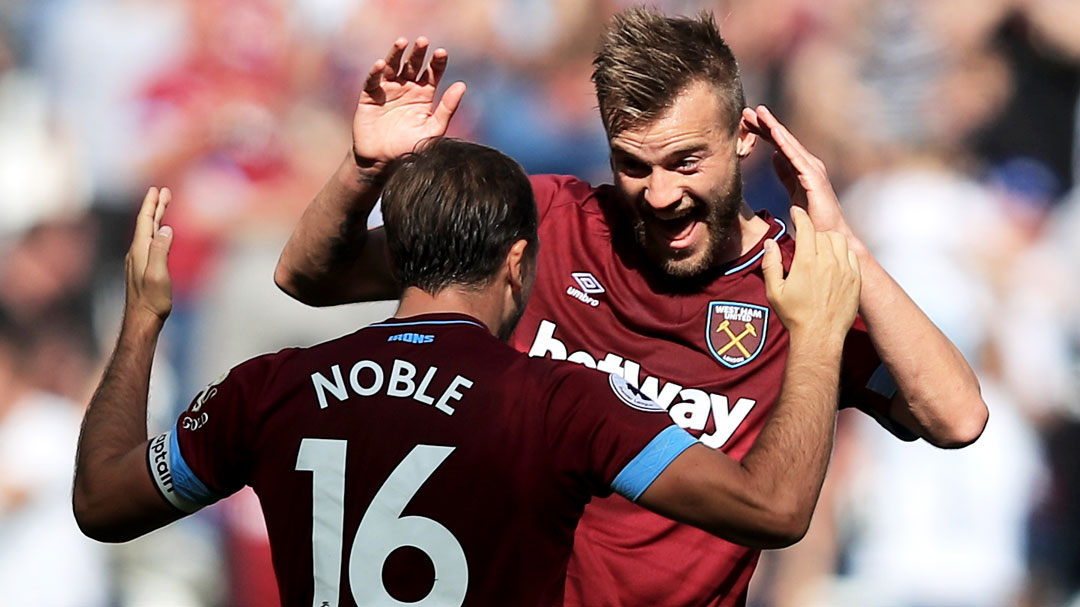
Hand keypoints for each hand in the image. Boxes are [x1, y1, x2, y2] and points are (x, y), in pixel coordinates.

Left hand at [125, 187, 172, 322]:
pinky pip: (150, 242)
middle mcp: (137, 252)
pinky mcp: (142, 268)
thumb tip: (166, 228)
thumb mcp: (158, 274)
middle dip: (156, 207)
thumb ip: (160, 249)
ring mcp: (139, 260)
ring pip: (148, 232)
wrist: (142, 319)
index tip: (158, 190)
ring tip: (164, 207)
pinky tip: (160, 233)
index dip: (152, 204)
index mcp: (140, 250)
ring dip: (157, 218)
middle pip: (147, 224)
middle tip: (164, 192)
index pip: (146, 221)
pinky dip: (156, 231)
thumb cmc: (152, 300)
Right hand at [352, 37, 466, 167]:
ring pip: (392, 67)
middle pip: (413, 66)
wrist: (384, 163)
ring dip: (396, 54)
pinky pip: (372, 82)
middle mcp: (406, 89)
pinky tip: (380, 64)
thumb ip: (447, 108)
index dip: (436, 63)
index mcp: (423, 95)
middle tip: (423, 41)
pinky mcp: (369, 97)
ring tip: (402, 42)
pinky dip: (375, 72)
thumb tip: (462, 85)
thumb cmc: (411, 147)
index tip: (442, 53)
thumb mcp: (433, 129)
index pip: (431, 74)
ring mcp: (387, 91)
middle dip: (418, 53)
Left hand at [741, 105, 850, 237]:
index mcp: (800, 167)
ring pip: (789, 144)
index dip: (762, 132)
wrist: (829, 236)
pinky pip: (796, 158)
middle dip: (764, 124)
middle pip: (782, 140)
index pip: (778, 145)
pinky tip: (774, 132)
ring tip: (759, 113)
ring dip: (773, 127)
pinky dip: (785, 144)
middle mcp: (808, 164)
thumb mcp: (794, 191)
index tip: (746, 121)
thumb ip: (786, 174)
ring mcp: (812, 170)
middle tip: (746, 111)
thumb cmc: (813, 218)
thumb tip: (775, 157)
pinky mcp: (814, 179)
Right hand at [761, 207, 859, 343]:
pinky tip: (833, 260)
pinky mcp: (855, 278)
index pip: (806, 227)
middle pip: (822, 232)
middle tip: (804, 239)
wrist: (820, 335)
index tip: (796, 212)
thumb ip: (771, 263)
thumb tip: (770, 243)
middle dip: (812, 231)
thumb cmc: (796, 316)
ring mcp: (844, 269)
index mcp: (806, 262)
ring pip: (838, 239)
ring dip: (828, 239)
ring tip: (819, 248)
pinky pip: (851, 253)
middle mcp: (828, 262)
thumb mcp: (774, 291)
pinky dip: (842, 251)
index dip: (800, 216)